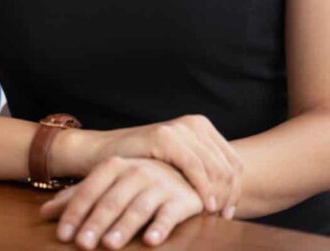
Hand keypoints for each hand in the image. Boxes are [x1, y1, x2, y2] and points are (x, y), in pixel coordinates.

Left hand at [41, 157, 204, 249]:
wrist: (183, 170)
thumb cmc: (135, 181)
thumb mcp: (105, 183)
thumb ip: (76, 197)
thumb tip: (43, 213)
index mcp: (112, 166)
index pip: (89, 191)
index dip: (74, 214)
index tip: (62, 235)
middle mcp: (135, 172)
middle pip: (111, 202)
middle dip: (95, 223)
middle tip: (82, 244)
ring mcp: (159, 184)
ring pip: (137, 208)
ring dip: (123, 227)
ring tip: (109, 245)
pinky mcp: (182, 199)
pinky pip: (170, 214)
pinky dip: (160, 227)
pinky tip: (150, 241)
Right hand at [63, 115, 241, 216]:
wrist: (103, 153)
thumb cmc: (141, 163)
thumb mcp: (177, 163)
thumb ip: (202, 168)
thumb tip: (232, 194)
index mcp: (201, 126)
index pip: (234, 162)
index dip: (236, 190)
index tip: (228, 212)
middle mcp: (194, 123)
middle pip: (229, 166)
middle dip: (230, 195)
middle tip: (222, 217)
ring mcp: (179, 128)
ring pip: (217, 168)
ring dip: (219, 195)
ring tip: (212, 214)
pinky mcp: (165, 137)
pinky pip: (196, 167)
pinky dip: (203, 188)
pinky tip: (202, 205)